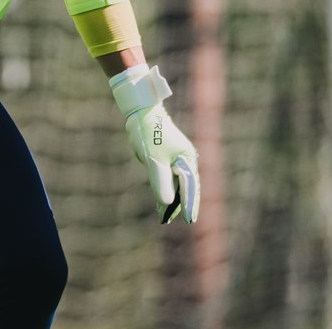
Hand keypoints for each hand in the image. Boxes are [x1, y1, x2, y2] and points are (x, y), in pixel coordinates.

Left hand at [109, 64, 199, 223]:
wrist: (141, 112)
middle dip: (182, 204)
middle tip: (177, 220)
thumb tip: (166, 203)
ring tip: (165, 216)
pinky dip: (166, 188)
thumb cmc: (149, 133)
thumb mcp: (153, 159)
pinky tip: (160, 201)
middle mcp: (185, 159)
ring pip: (177, 182)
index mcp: (186, 159)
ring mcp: (177, 158)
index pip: (190, 187)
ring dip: (172, 197)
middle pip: (185, 186)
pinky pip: (169, 176)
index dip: (189, 204)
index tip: (189, 220)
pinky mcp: (167, 156)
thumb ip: (160, 181)